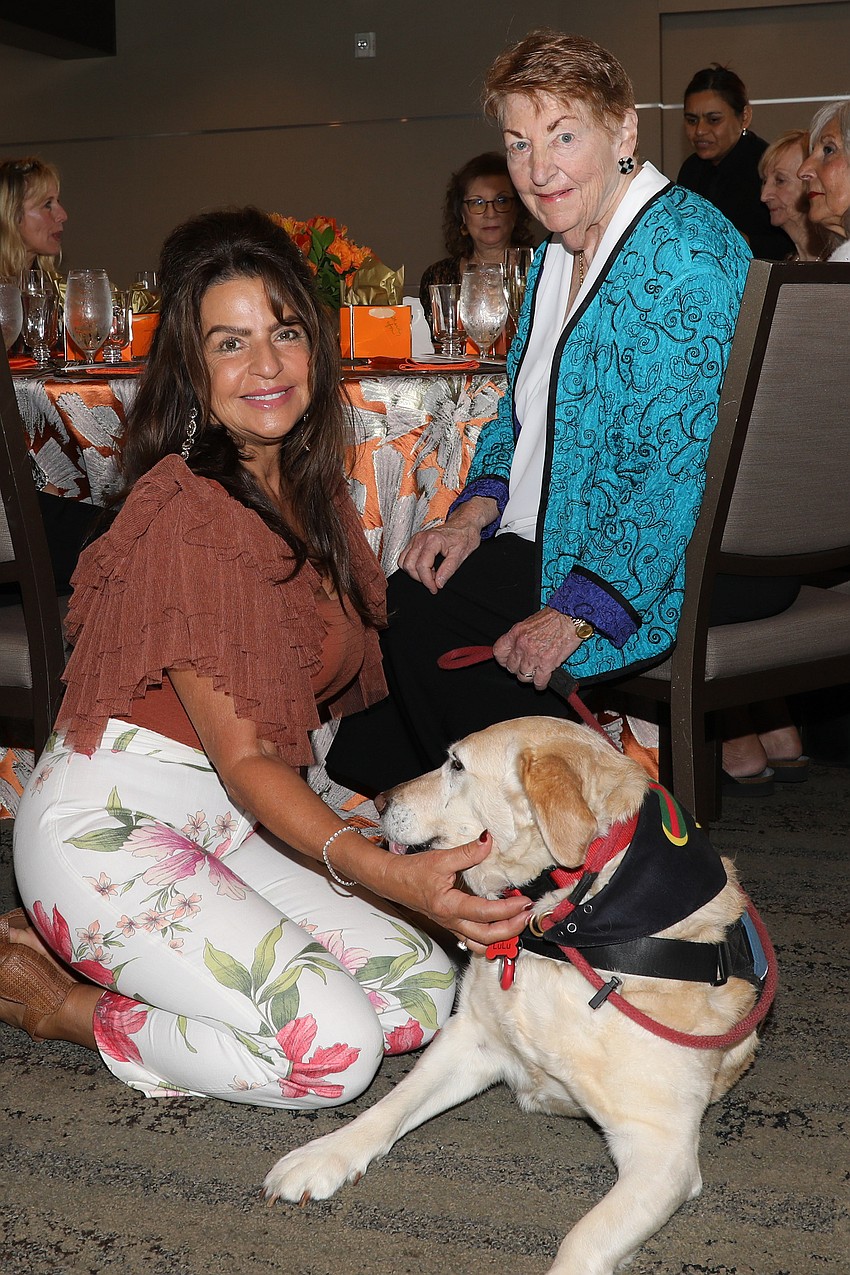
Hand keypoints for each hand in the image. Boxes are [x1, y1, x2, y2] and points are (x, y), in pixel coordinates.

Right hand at [381, 833, 530, 952]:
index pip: (485, 912)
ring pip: (480, 943)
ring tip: (518, 925)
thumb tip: (488, 841)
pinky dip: (488, 941)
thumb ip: (467, 852)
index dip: (508, 909)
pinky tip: (499, 932)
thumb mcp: (441, 858)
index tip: (524, 901)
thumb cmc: (413, 871)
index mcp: (449, 906)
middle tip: (527, 916)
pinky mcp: (450, 925)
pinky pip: (472, 941)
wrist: (392, 881)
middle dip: (511, 929)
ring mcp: (450, 926)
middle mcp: (451, 921)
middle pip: (487, 937)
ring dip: (501, 938)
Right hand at [398, 496, 497, 593]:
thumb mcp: (460, 555)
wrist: (463, 524)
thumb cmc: (463, 536)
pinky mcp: (413, 541)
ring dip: (414, 573)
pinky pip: (404, 557)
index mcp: (432, 540)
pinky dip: (411, 566)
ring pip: (403, 562)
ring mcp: (415, 539)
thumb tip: (438, 583)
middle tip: (434, 581)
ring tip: (430, 573)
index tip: (435, 588)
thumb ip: (448, 570)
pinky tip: (425, 567)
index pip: (422, 566)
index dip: (427, 581)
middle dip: (420, 578)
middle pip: (409, 565)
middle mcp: (420, 538)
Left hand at [492, 606, 580, 689]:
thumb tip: (517, 648)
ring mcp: (533, 656)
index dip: (503, 660)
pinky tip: (542, 683)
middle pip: (511, 667)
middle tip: (525, 667)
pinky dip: (540, 685)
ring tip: (534, 675)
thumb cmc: (555, 617)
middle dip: (517, 669)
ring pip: (523, 677)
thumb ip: (521, 636)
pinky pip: (539, 681)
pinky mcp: (547, 664)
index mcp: (516, 633)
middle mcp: (522, 645)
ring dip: (529, 677)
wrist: (570, 617)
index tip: (507, 662)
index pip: (499, 652)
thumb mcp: (530, 622)